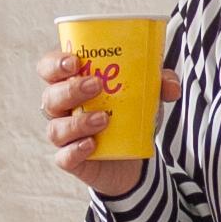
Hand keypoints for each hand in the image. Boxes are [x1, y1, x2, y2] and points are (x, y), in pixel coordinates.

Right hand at [38, 49, 182, 198]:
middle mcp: (61, 109)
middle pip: (50, 96)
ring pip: (55, 128)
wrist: (132, 156)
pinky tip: (92, 145)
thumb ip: (159, 83)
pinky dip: (75, 150)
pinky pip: (64, 156)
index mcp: (70, 84)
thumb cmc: (128, 114)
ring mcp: (64, 135)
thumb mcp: (146, 95)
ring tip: (104, 118)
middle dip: (70, 90)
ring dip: (77, 122)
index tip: (74, 61)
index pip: (49, 68)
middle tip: (96, 85)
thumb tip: (171, 85)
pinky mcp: (71, 160)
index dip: (54, 63)